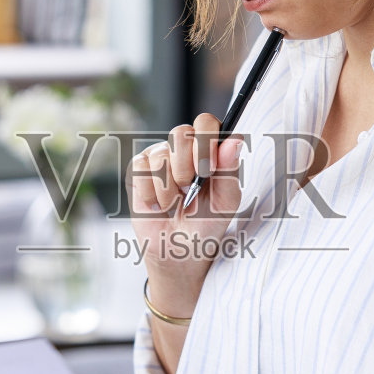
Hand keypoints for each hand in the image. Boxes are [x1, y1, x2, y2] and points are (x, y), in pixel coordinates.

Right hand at [126, 114, 245, 313]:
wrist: (179, 250)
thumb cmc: (206, 224)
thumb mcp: (226, 202)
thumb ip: (230, 170)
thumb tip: (234, 141)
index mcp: (210, 149)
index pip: (207, 123)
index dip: (206, 141)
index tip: (209, 168)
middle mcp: (185, 148)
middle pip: (180, 132)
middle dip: (186, 166)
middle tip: (190, 189)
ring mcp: (160, 156)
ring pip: (160, 154)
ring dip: (169, 188)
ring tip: (176, 203)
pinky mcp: (139, 170)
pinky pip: (141, 169)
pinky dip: (152, 194)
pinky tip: (159, 205)